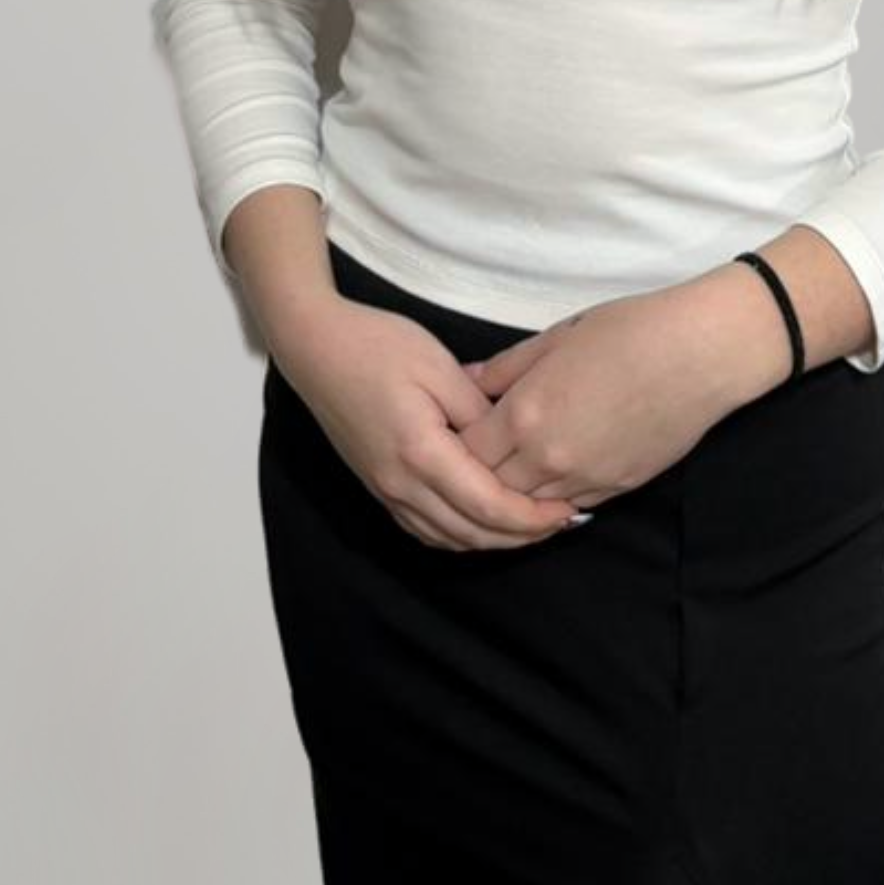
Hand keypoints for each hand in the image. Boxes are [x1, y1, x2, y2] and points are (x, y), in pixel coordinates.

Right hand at [283, 299, 584, 553]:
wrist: (316, 347)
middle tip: (562, 520)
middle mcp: (400, 483)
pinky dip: (459, 534)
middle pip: (470, 533)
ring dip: (491, 539)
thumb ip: (479, 411)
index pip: (487, 505)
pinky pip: (424, 529)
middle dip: (521, 536)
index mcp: (420, 452)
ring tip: (531, 524)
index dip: (531, 517)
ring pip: (447, 538)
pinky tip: (481, 520)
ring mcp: (384, 489)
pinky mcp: (377, 485)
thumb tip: (509, 442)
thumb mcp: (440, 366)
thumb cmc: (378, 345)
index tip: (568, 510)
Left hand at [453, 285, 734, 519]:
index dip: (457, 443)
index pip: (466, 451)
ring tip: (511, 470)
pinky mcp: (616, 490)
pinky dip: (553, 497)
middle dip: (480, 474)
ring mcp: (584, 479)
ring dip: (516, 492)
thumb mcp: (556, 337)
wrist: (698, 354)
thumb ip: (506, 368)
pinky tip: (553, 477)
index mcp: (525, 415)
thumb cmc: (628, 331)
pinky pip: (569, 506)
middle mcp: (548, 458)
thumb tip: (467, 382)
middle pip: (491, 487)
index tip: (458, 429)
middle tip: (477, 454)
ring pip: (529, 507)